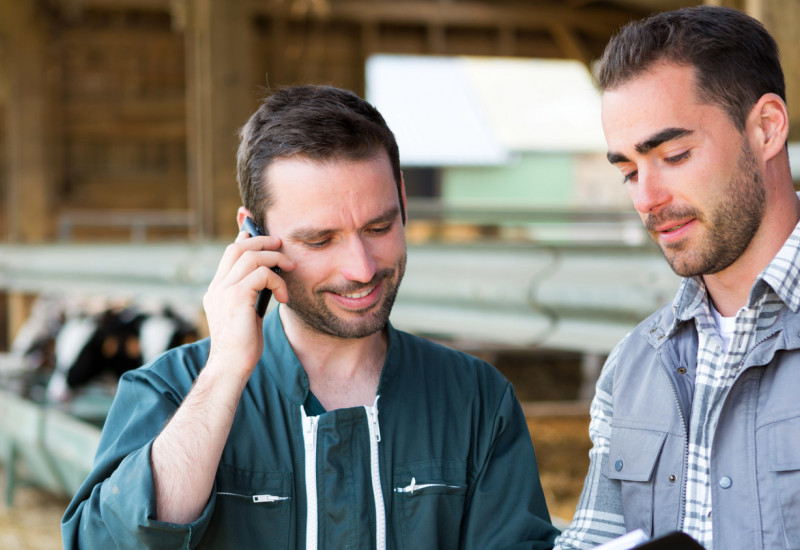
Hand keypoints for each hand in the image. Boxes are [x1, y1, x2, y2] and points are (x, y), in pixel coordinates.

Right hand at [202, 232, 294, 379]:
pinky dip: (278, 281)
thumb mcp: (245, 314)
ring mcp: (224, 291)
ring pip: (251, 257)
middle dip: (262, 242)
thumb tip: (266, 279)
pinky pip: (262, 274)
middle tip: (281, 245)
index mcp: (217, 290)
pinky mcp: (237, 298)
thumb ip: (250, 295)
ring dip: (275, 259)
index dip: (246, 240)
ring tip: (290, 268)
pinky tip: (284, 297)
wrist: (231, 367)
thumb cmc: (242, 346)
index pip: (229, 254)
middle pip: (237, 248)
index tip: (262, 237)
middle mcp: (217, 288)